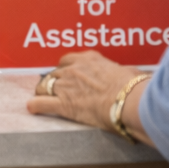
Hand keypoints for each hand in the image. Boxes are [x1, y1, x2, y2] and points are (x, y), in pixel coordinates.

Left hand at [26, 51, 151, 145]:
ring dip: (43, 91)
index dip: (66, 69)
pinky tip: (33, 108)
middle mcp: (73, 69)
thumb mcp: (130, 73)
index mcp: (88, 59)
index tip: (68, 75)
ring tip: (44, 97)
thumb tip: (135, 75)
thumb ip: (125, 72)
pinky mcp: (63, 104)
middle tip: (57, 89)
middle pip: (54, 73)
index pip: (68, 59)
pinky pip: (41, 103)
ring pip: (44, 85)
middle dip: (54, 81)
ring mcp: (65, 86)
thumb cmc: (132, 87)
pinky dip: (36, 106)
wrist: (127, 100)